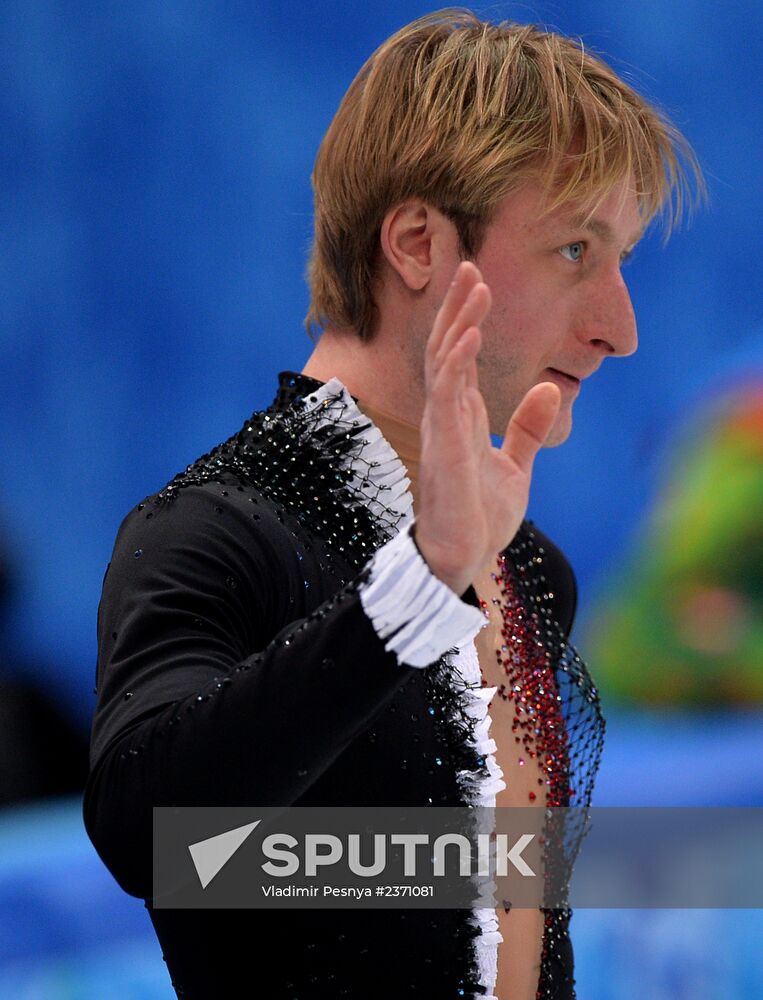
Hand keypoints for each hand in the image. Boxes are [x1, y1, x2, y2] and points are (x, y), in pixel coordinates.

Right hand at [415, 260, 560, 594]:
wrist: (463, 561)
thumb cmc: (480, 519)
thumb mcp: (515, 467)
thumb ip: (527, 429)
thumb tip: (549, 387)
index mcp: (461, 419)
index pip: (461, 358)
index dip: (468, 319)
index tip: (480, 282)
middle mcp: (446, 417)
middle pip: (448, 349)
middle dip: (458, 307)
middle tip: (470, 264)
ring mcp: (442, 429)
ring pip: (445, 362)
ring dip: (459, 322)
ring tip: (475, 285)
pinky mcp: (444, 447)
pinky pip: (446, 396)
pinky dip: (458, 363)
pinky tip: (471, 335)